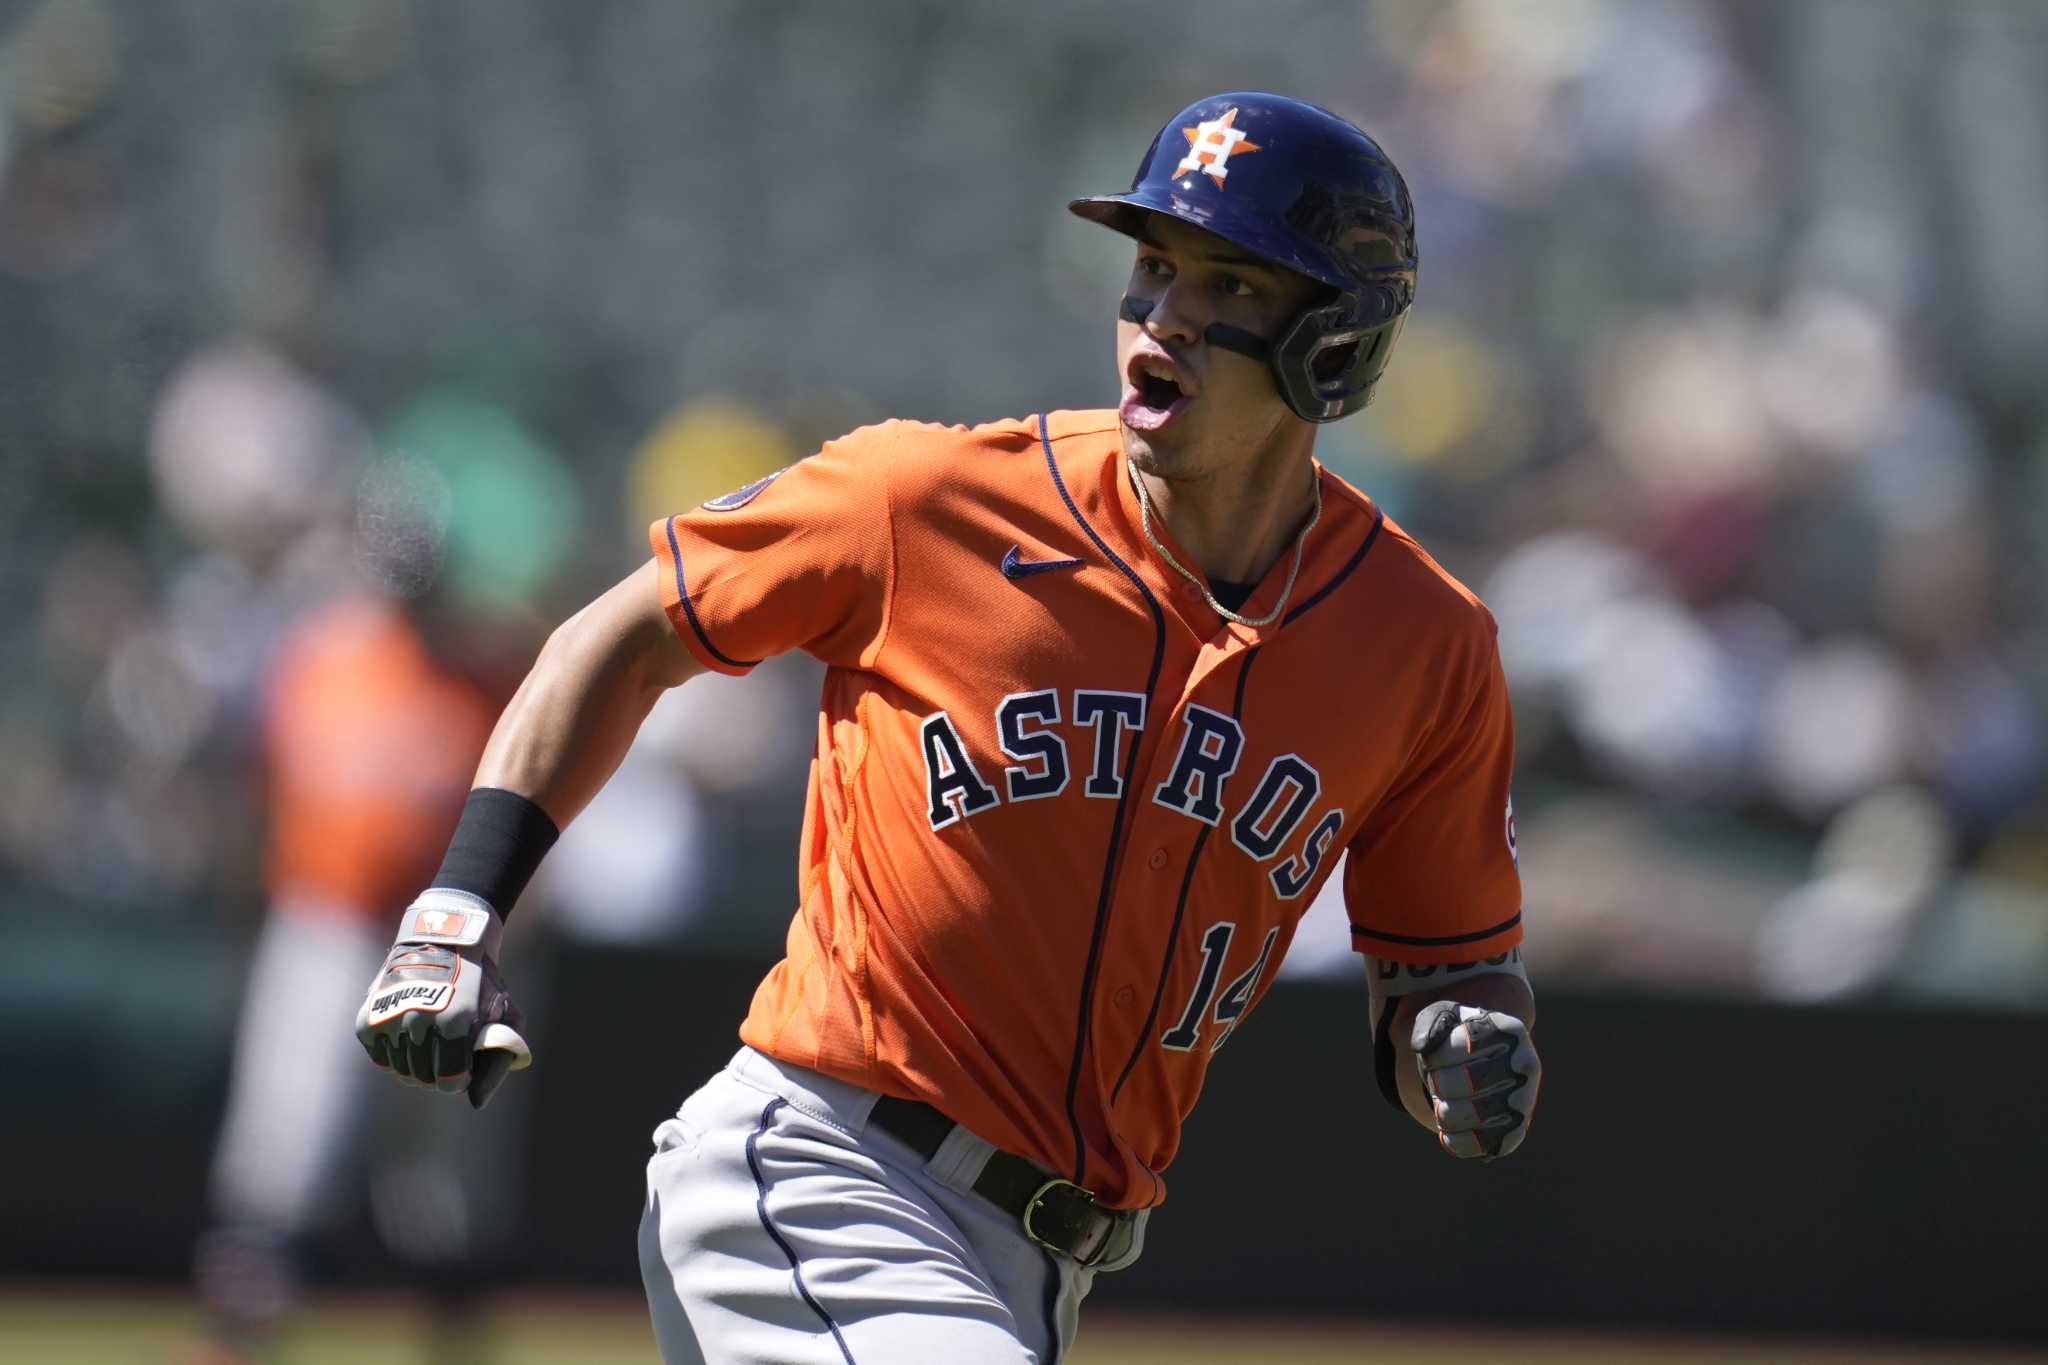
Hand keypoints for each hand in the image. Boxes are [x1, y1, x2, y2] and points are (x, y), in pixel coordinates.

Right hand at [355, 889, 532, 1109]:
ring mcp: (388, 1019)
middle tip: (448, 1049)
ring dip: (417, 1064)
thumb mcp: (503, 1014)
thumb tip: (475, 1102)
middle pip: (424, 1079)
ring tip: (430, 1041)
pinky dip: (396, 1054)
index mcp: (453, 1022)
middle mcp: (417, 1021)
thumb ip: (496, 1060)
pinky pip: (381, 1059)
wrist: (442, 939)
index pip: (450, 1083)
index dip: (461, 1077)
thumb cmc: (480, 982)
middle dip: (440, 1071)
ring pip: (401, 1072)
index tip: (465, 1063)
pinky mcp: (367, 1020)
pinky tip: (410, 1035)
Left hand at [1410, 999, 1539, 1159]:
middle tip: (1438, 1083)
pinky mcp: (1515, 1132)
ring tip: (1444, 1104)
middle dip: (1439, 1084)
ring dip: (1444, 1112)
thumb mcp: (1443, 1018)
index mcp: (1508, 1031)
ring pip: (1470, 1115)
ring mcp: (1524, 1101)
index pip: (1462, 1045)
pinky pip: (1477, 1145)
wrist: (1479, 1068)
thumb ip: (1431, 1023)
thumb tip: (1422, 1045)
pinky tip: (1450, 1129)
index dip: (1435, 1056)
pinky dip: (1454, 1140)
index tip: (1434, 1058)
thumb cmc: (1457, 1039)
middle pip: (1467, 1082)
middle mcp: (1525, 1065)